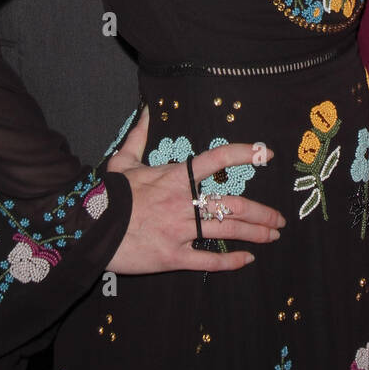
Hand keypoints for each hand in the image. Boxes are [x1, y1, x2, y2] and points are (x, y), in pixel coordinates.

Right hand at [106, 108, 285, 274]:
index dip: (245, 154)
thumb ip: (140, 134)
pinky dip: (230, 260)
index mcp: (176, 176)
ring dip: (255, 233)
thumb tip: (146, 108)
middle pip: (234, 204)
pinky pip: (207, 260)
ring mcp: (180, 230)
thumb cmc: (109, 193)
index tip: (267, 154)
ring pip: (227, 230)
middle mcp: (184, 202)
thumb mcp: (123, 159)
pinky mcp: (172, 256)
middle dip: (262, 212)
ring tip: (273, 236)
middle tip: (279, 218)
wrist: (89, 227)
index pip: (218, 159)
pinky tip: (246, 260)